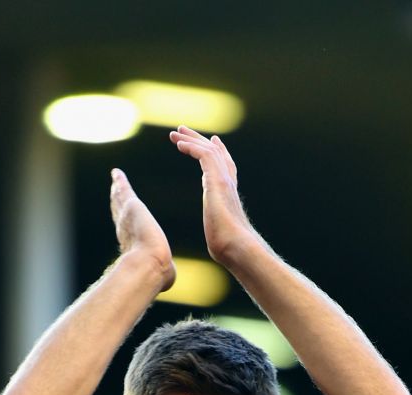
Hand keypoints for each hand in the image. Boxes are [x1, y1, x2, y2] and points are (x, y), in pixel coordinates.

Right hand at [109, 169, 174, 288]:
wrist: (149, 264)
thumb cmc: (157, 272)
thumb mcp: (162, 272)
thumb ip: (165, 272)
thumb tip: (168, 278)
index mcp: (133, 245)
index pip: (127, 231)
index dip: (125, 224)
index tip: (124, 218)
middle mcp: (125, 231)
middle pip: (119, 213)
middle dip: (116, 203)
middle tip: (114, 192)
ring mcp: (125, 218)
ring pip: (119, 200)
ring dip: (117, 190)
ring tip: (115, 179)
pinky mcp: (130, 206)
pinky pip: (123, 190)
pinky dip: (119, 181)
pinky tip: (116, 173)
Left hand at [169, 126, 259, 266]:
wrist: (236, 246)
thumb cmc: (228, 246)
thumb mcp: (221, 234)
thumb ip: (219, 230)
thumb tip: (220, 241)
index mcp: (229, 194)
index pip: (225, 167)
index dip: (218, 153)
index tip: (211, 142)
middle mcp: (229, 183)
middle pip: (216, 154)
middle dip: (200, 141)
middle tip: (184, 131)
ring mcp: (224, 180)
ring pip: (209, 150)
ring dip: (191, 139)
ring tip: (175, 133)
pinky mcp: (217, 180)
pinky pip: (204, 155)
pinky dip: (192, 147)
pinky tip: (179, 144)